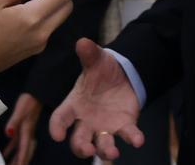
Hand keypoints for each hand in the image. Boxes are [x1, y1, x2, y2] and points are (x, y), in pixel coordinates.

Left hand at [3, 93, 42, 164]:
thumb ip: (14, 121)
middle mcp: (26, 135)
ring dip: (14, 159)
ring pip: (18, 150)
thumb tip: (8, 133)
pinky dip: (10, 151)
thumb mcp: (20, 110)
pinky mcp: (20, 129)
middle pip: (22, 153)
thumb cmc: (29, 101)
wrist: (36, 94)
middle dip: (18, 162)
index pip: (23, 150)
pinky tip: (4, 154)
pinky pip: (14, 143)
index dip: (21, 161)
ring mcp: (23, 132)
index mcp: (26, 132)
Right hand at [50, 38, 143, 159]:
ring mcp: (104, 126)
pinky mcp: (123, 126)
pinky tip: (138, 140)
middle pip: (78, 139)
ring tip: (112, 153)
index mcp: (75, 104)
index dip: (56, 127)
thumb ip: (89, 54)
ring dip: (105, 151)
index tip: (57, 135)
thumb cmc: (102, 70)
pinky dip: (132, 138)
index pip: (60, 118)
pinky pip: (127, 135)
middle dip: (81, 147)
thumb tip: (82, 41)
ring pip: (101, 144)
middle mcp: (87, 120)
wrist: (123, 74)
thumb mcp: (96, 60)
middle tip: (87, 149)